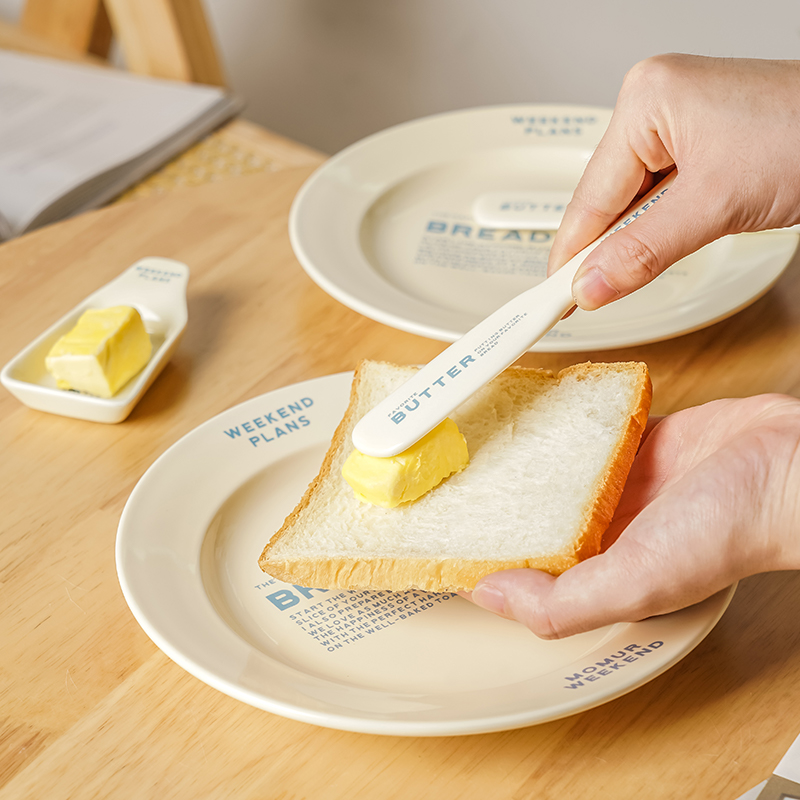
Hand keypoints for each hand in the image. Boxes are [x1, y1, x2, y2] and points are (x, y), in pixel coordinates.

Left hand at [466, 394, 799, 637]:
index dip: (475, 550)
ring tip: (468, 438)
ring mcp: (614, 481)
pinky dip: (558, 422)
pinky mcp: (631, 440)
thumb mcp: (635, 582)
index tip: (430, 530)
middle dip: (485, 498)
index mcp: (593, 568)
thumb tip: (486, 593)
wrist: (788, 465)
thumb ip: (560, 601)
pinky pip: (581, 430)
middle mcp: (599, 528)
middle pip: (527, 514)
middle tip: (437, 472)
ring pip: (549, 468)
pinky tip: (527, 409)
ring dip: (516, 456)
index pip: (518, 565)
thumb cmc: (730, 531)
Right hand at [549, 55, 799, 309]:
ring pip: (631, 202)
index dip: (569, 257)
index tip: (548, 301)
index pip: (589, 197)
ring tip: (618, 278)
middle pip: (605, 200)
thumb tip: (590, 285)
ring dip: (631, 241)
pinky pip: (658, 196)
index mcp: (646, 100)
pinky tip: (650, 250)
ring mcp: (676, 122)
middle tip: (581, 301)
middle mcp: (654, 105)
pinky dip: (654, 229)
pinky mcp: (698, 141)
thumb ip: (644, 251)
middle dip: (602, 250)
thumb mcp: (716, 205)